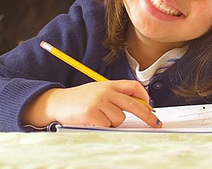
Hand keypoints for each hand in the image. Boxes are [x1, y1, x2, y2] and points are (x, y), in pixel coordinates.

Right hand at [21, 80, 160, 128]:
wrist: (57, 102)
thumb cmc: (79, 100)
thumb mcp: (99, 92)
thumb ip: (115, 96)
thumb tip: (137, 105)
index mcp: (108, 84)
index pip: (133, 86)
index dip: (144, 97)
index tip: (150, 106)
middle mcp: (105, 91)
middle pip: (133, 103)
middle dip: (147, 115)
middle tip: (155, 122)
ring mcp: (98, 102)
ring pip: (119, 119)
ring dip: (112, 122)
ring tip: (99, 118)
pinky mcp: (91, 113)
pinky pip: (107, 125)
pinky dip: (102, 127)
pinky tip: (92, 121)